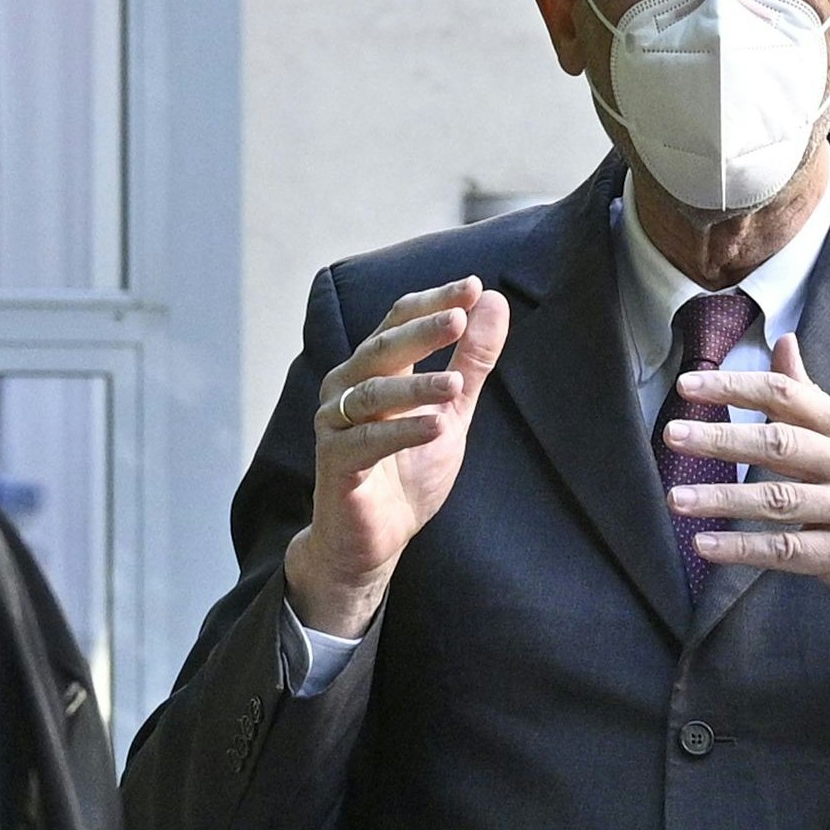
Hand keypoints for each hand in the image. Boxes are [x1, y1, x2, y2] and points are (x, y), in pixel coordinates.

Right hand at [285, 277, 511, 636]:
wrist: (373, 542)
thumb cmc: (405, 474)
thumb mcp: (451, 412)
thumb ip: (471, 362)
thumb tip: (496, 303)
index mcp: (372, 370)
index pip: (399, 321)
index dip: (434, 301)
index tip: (475, 287)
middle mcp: (347, 388)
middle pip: (382, 347)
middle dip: (422, 330)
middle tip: (461, 316)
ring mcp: (335, 424)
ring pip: (372, 392)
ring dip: (415, 385)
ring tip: (454, 385)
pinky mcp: (333, 462)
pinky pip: (365, 441)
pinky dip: (401, 432)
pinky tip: (435, 427)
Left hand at [664, 331, 829, 664]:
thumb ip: (809, 396)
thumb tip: (785, 340)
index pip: (787, 395)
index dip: (736, 387)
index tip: (688, 384)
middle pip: (779, 443)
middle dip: (722, 437)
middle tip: (672, 434)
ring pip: (777, 499)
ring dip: (721, 497)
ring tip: (676, 498)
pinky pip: (785, 550)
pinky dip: (742, 549)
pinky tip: (704, 545)